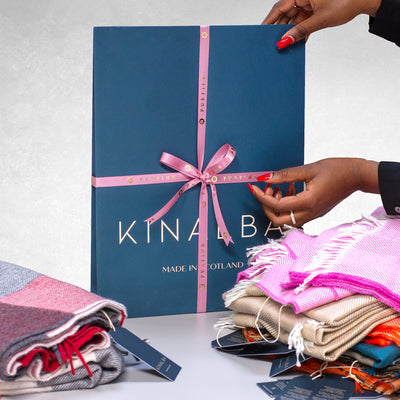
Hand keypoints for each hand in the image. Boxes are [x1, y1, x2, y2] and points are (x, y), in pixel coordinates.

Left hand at [248, 158, 378, 225]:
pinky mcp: (315, 213)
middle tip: (268, 188)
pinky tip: (291, 189)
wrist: (357, 176)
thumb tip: (266, 178)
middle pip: (277, 220)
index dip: (261, 196)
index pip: (276, 205)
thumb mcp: (309, 169)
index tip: (253, 187)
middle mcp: (309, 213)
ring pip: (285, 219)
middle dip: (267, 205)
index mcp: (308, 202)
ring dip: (277, 205)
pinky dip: (286, 205)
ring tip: (280, 187)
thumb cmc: (337, 169)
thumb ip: (285, 175)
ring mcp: (313, 215)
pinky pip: (294, 215)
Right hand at [262, 0, 381, 47]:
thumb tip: (284, 41)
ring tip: (285, 46)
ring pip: (293, 19)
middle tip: (272, 44)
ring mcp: (308, 2)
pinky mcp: (313, 8)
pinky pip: (301, 20)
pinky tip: (297, 42)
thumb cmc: (346, 1)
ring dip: (290, 33)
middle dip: (279, 29)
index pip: (279, 7)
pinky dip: (299, 31)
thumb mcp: (320, 20)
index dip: (269, 21)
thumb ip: (300, 31)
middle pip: (284, 14)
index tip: (260, 33)